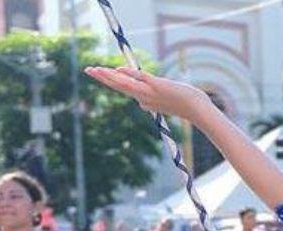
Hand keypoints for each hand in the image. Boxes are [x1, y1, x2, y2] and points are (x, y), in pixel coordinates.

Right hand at [86, 66, 211, 120]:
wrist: (195, 108)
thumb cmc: (180, 103)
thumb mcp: (161, 102)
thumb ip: (149, 102)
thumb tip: (140, 104)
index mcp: (142, 99)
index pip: (121, 88)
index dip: (107, 81)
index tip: (95, 73)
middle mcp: (143, 97)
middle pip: (118, 86)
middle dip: (102, 77)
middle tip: (87, 70)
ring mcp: (150, 93)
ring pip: (125, 84)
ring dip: (110, 76)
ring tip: (96, 70)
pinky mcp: (158, 86)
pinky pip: (141, 79)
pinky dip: (130, 74)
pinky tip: (119, 70)